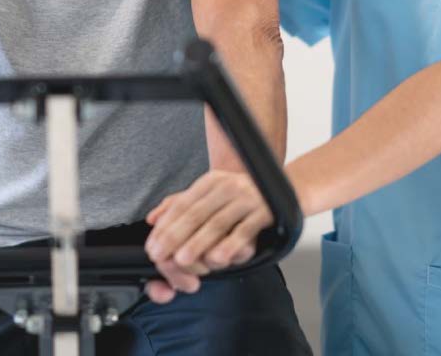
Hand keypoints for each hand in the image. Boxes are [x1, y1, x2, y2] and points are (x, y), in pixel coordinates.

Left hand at [145, 171, 272, 276]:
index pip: (183, 204)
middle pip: (196, 213)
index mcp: (212, 182)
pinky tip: (219, 258)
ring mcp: (247, 198)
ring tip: (182, 258)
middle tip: (160, 254)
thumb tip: (153, 218)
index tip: (153, 245)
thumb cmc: (245, 196)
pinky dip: (231, 245)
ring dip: (198, 242)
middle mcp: (228, 186)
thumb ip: (182, 203)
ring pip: (217, 222)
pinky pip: (245, 230)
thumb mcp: (213, 193)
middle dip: (175, 236)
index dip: (166, 226)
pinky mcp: (265, 211)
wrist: (288, 188)